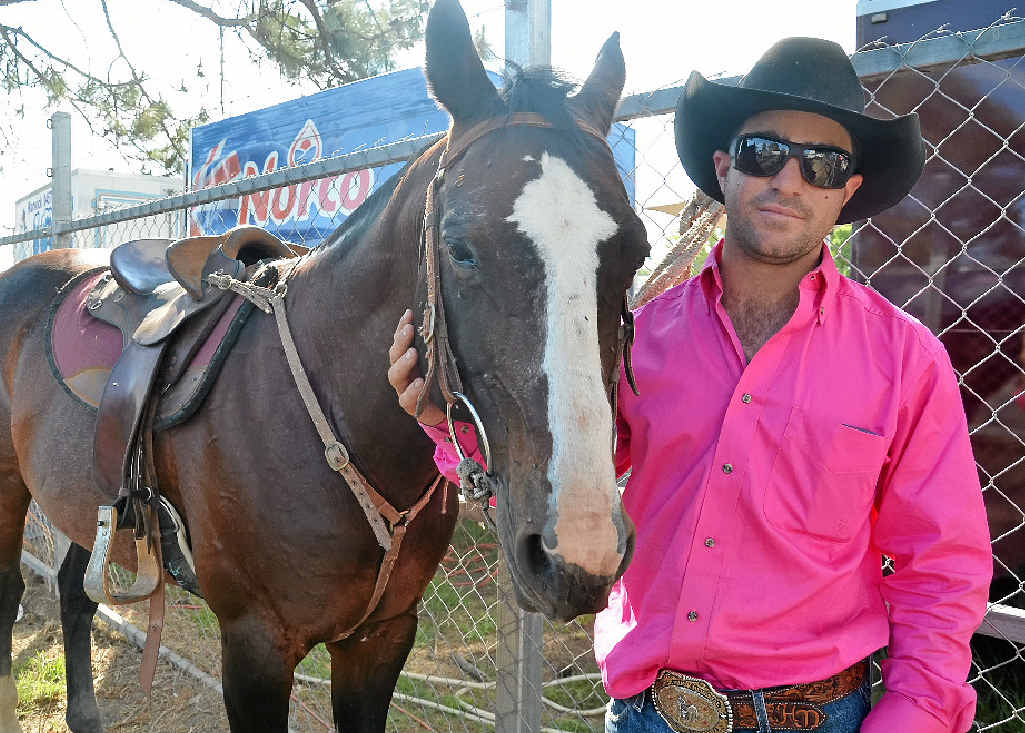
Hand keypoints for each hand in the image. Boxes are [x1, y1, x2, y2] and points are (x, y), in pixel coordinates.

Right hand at [387, 308, 444, 426]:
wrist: (444, 411)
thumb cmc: (440, 382)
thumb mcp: (441, 362)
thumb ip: (438, 348)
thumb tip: (444, 324)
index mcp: (408, 360)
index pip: (401, 340)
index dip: (402, 326)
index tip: (409, 313)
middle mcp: (403, 372)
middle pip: (394, 355)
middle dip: (400, 341)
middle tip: (409, 330)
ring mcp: (404, 389)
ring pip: (395, 375)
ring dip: (403, 363)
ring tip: (412, 354)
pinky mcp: (410, 405)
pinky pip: (406, 398)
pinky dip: (412, 390)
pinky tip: (419, 383)